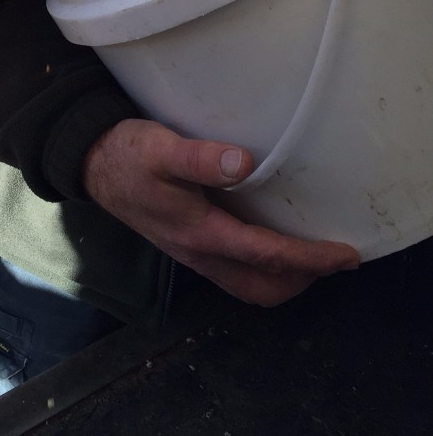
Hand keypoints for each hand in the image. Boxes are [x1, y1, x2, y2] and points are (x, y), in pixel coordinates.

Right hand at [82, 118, 358, 305]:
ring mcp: (191, 254)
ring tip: (308, 257)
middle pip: (262, 288)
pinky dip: (262, 270)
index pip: (266, 256)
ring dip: (283, 280)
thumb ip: (199, 157)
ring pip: (247, 287)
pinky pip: (234, 274)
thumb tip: (245, 162)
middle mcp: (199, 253)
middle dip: (302, 280)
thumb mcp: (160, 148)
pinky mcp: (185, 246)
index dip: (310, 259)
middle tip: (332, 259)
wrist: (90, 165)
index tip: (345, 254)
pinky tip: (267, 243)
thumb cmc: (127, 153)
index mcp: (200, 232)